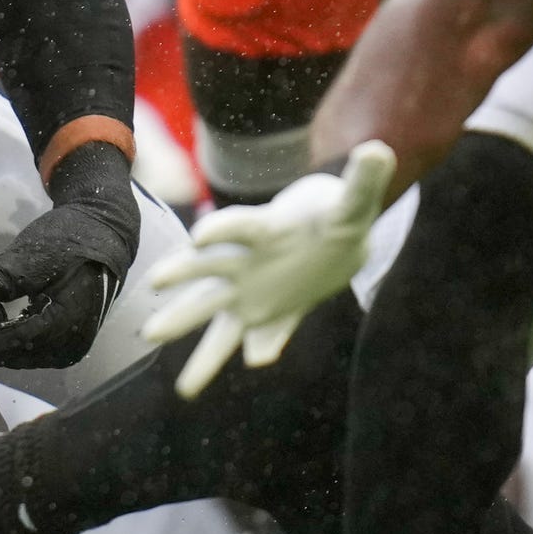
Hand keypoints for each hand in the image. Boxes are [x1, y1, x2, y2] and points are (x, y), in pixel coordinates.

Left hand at [0, 139, 137, 369]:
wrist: (104, 236)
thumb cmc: (73, 240)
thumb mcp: (39, 252)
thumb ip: (7, 275)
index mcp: (67, 322)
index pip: (13, 341)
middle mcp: (70, 345)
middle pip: (12, 352)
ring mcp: (69, 348)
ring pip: (17, 355)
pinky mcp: (65, 344)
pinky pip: (27, 350)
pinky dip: (8, 336)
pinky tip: (0, 314)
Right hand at [141, 141, 396, 397]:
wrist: (337, 236)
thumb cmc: (333, 212)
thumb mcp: (352, 200)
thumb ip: (363, 181)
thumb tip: (379, 150)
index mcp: (264, 229)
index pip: (236, 228)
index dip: (219, 230)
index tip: (198, 238)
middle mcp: (249, 262)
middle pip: (207, 274)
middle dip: (182, 284)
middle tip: (152, 300)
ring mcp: (256, 291)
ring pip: (219, 318)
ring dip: (200, 344)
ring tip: (185, 383)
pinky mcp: (274, 313)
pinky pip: (263, 334)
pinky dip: (262, 347)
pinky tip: (257, 360)